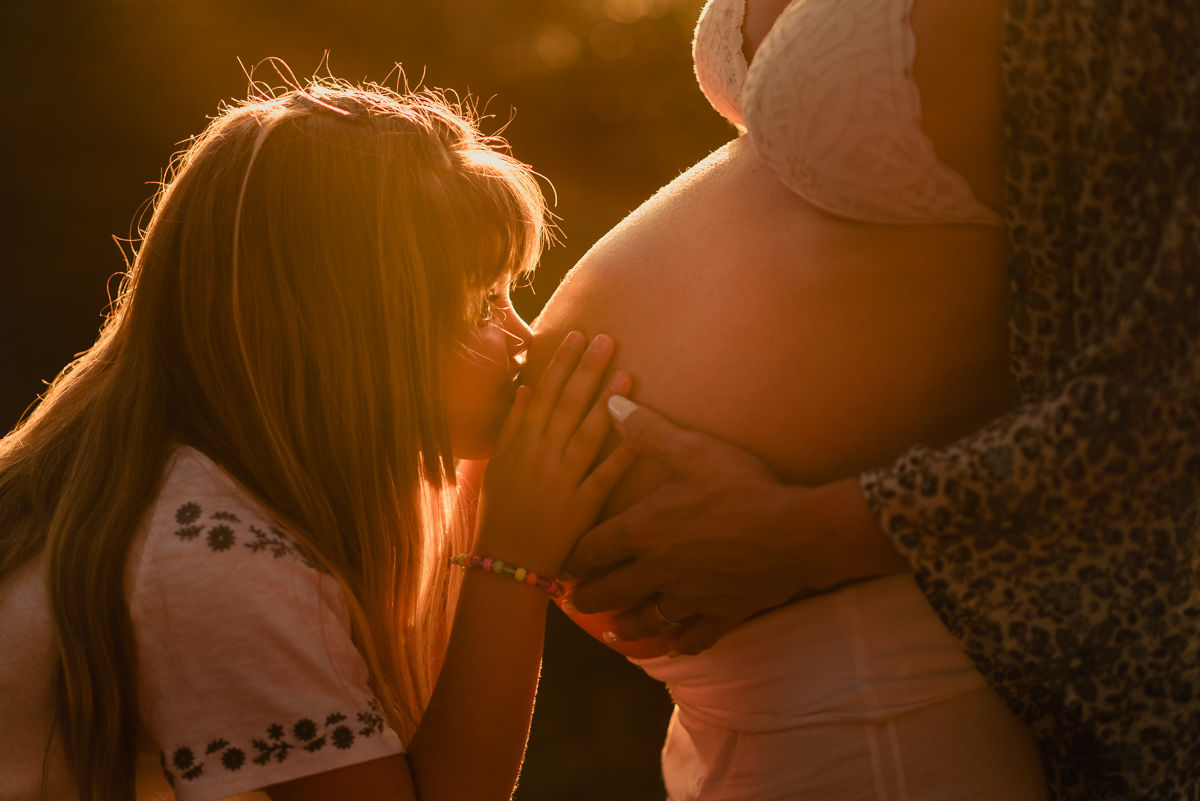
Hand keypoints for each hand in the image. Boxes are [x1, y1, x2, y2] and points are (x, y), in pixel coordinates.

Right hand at [474, 332, 636, 576]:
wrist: (505, 564)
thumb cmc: (501, 514)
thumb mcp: (497, 466)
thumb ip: (510, 427)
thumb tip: (524, 390)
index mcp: (521, 445)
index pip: (543, 393)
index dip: (560, 363)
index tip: (576, 334)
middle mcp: (541, 457)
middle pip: (567, 405)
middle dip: (586, 369)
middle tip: (606, 339)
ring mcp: (561, 480)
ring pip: (586, 434)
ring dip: (606, 403)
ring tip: (625, 373)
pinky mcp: (580, 506)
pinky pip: (603, 477)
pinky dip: (620, 455)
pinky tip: (638, 434)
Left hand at [563, 399, 908, 654]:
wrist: (795, 532)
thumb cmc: (740, 487)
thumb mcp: (692, 450)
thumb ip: (647, 432)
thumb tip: (610, 404)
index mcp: (644, 531)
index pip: (593, 549)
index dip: (573, 558)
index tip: (561, 565)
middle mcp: (658, 570)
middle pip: (610, 592)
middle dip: (588, 598)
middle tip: (573, 603)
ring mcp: (689, 597)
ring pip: (647, 621)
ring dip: (625, 627)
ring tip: (611, 632)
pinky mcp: (721, 613)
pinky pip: (695, 637)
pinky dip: (681, 643)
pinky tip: (674, 646)